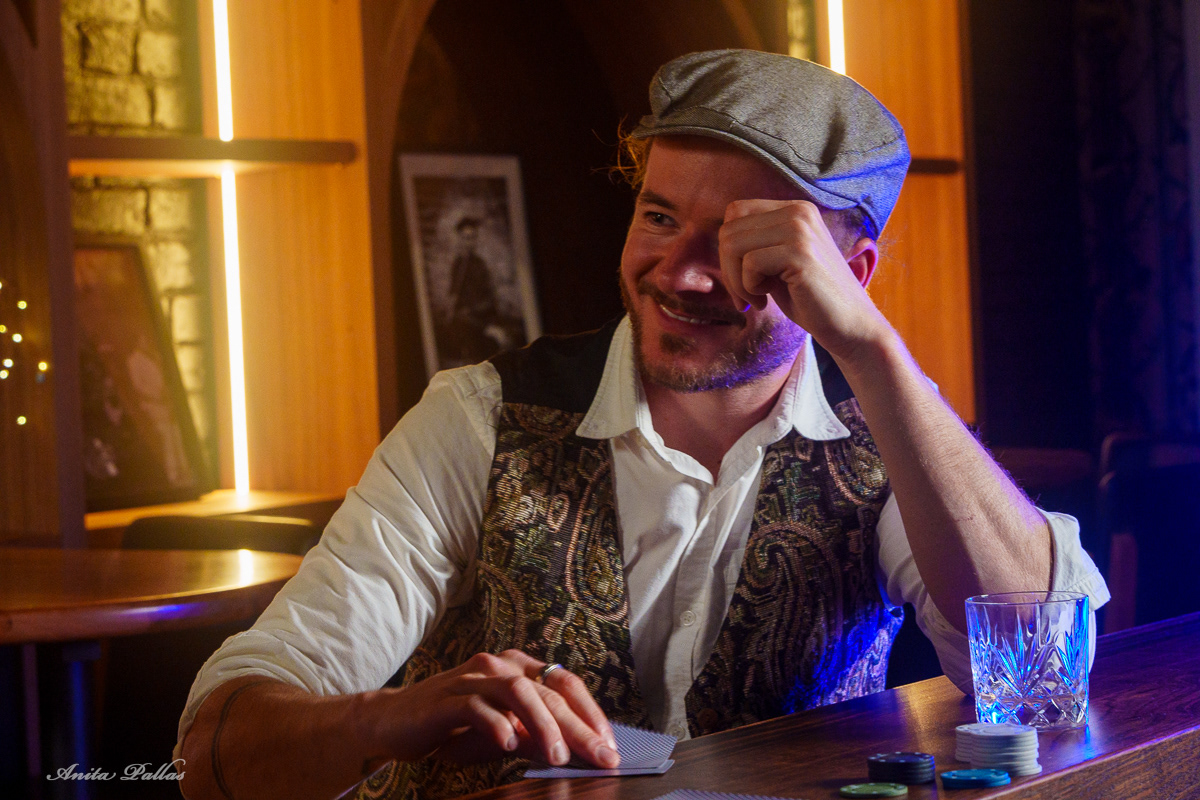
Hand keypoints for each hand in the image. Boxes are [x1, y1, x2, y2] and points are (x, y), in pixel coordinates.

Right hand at [383, 650, 619, 768]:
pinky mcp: (446, 698)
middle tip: (601, 755)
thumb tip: (575, 752)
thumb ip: (535, 735)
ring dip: (543, 724)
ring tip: (557, 756)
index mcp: (517, 667)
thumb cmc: (454, 725)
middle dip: (580, 726)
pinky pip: (477, 707)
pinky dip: (497, 725)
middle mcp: (499, 665)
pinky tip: (510, 745)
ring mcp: (472, 679)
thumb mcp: (502, 732)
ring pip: (519, 691)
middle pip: (549, 691)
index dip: (591, 712)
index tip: (610, 745)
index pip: (565, 682)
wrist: (394, 722)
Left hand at [718, 199, 888, 361]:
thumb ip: (754, 244)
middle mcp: (798, 211)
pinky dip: (749, 288)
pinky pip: (749, 264)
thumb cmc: (809, 299)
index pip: (735, 213)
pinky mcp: (800, 252)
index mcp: (794, 210)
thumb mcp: (777, 263)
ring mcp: (801, 229)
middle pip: (729, 230)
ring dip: (736, 281)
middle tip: (746, 296)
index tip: (742, 280)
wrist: (850, 326)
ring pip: (733, 245)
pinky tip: (767, 300)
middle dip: (727, 269)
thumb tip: (720, 240)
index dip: (728, 250)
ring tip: (757, 299)